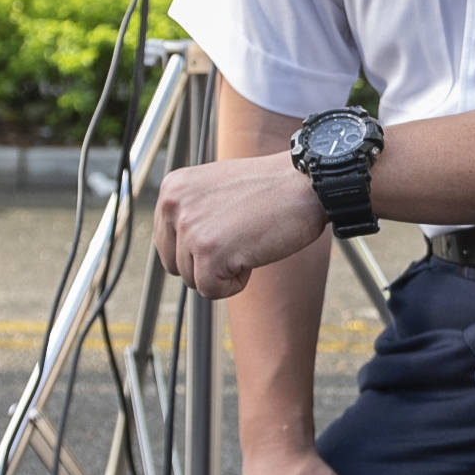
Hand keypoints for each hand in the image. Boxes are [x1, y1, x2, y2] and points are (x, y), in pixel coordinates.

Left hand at [156, 153, 325, 298]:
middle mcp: (173, 205)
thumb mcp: (217, 188)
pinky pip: (212, 290)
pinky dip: (236, 283)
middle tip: (240, 239)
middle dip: (207, 264)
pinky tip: (254, 253)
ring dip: (224, 271)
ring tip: (249, 241)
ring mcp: (190, 228)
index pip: (167, 242)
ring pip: (193, 280)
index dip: (199, 249)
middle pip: (176, 265)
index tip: (228, 233)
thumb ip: (192, 212)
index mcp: (173, 188)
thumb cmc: (273, 189)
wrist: (307, 184)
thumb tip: (181, 248)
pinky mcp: (209, 251)